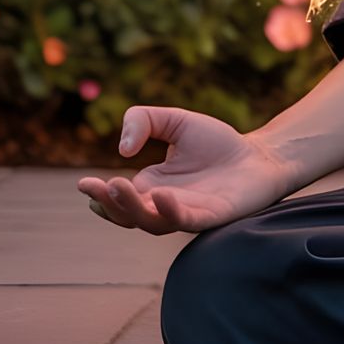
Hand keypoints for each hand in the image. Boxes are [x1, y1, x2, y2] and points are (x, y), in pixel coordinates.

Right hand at [76, 104, 298, 234]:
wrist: (260, 154)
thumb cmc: (217, 143)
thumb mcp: (175, 121)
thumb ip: (144, 121)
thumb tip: (122, 149)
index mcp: (151, 187)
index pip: (117, 200)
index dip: (99, 196)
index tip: (84, 183)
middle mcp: (164, 206)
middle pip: (129, 215)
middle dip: (111, 204)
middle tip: (100, 186)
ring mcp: (187, 213)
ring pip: (152, 222)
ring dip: (133, 208)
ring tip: (120, 186)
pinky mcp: (211, 217)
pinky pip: (186, 220)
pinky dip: (171, 211)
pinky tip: (162, 194)